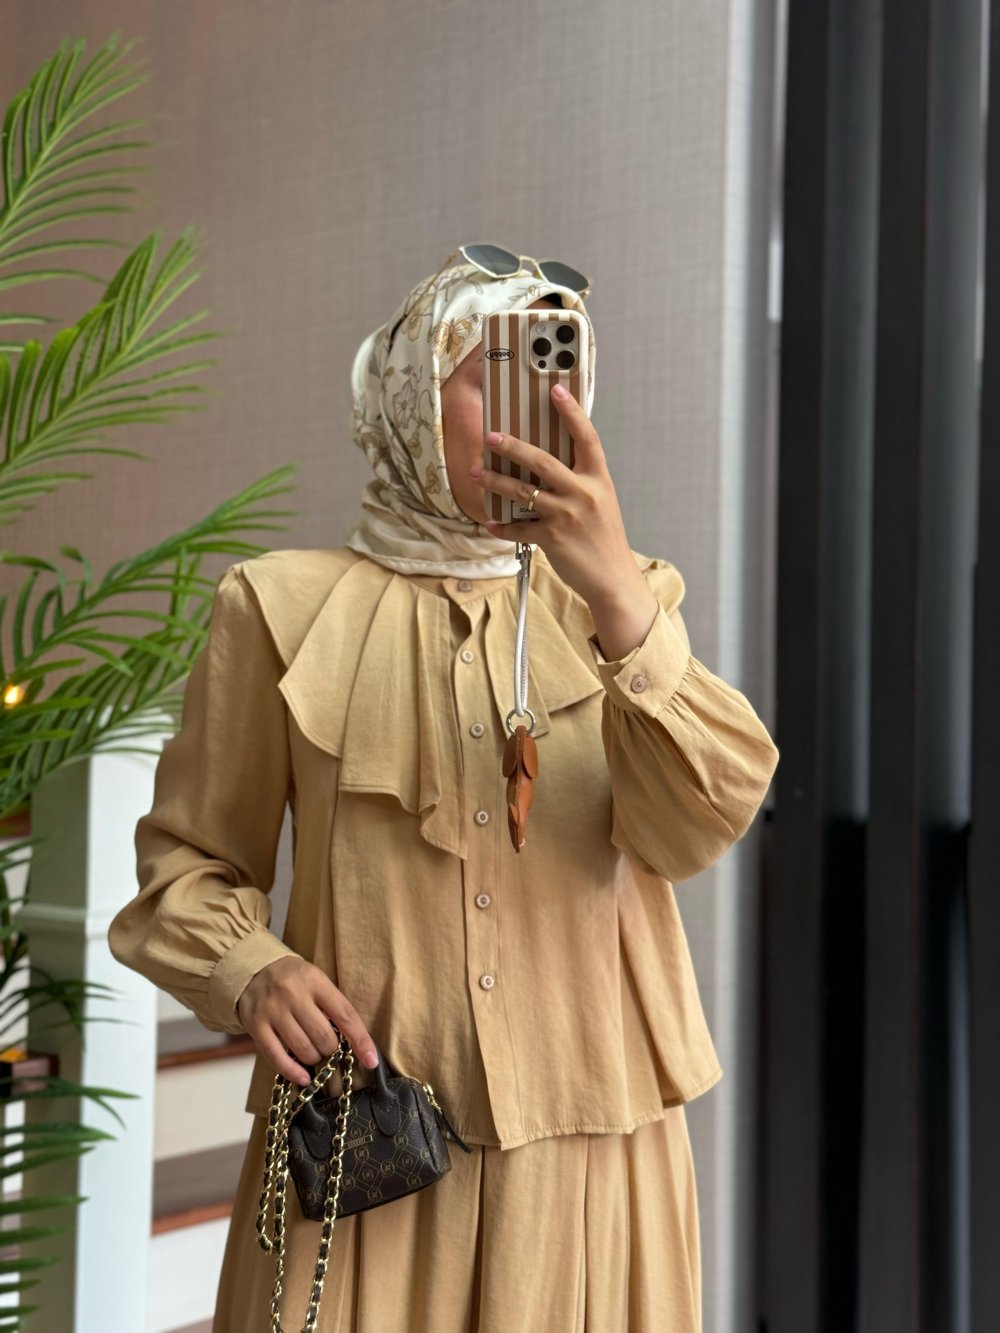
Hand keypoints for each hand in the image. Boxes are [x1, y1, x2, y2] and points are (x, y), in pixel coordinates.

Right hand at [235, 955, 378, 1086]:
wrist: (254, 969)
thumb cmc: (294, 980)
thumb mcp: (316, 982)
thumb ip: (332, 1006)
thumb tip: (353, 1043)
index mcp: (315, 980)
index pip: (345, 1015)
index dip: (361, 1040)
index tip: (371, 1060)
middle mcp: (293, 993)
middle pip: (323, 1036)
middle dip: (331, 1049)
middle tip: (327, 1046)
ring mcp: (272, 1009)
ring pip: (303, 1049)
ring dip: (314, 1059)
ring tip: (313, 1053)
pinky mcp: (255, 1025)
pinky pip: (276, 1057)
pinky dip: (293, 1072)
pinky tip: (303, 1078)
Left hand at [470, 381, 646, 607]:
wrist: (613, 578)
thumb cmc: (604, 538)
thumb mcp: (601, 501)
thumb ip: (580, 481)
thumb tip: (548, 464)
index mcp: (598, 478)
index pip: (586, 437)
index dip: (571, 411)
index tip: (555, 389)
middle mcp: (583, 492)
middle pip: (542, 461)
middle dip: (513, 446)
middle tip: (491, 436)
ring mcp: (567, 515)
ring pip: (522, 491)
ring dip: (495, 481)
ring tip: (476, 472)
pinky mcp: (552, 538)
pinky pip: (519, 527)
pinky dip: (502, 526)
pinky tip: (491, 523)